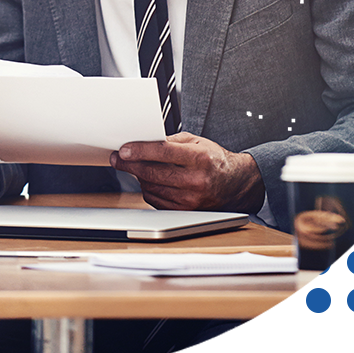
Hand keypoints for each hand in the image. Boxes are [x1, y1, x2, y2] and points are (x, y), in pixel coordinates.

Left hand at [109, 132, 265, 213]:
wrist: (235, 184)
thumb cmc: (214, 160)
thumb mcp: (196, 141)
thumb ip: (170, 141)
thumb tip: (143, 142)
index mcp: (199, 158)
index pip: (162, 153)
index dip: (140, 151)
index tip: (124, 150)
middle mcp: (195, 180)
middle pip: (153, 172)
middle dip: (130, 164)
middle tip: (118, 158)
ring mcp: (190, 199)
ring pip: (152, 187)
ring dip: (139, 176)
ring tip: (135, 166)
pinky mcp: (185, 211)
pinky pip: (157, 200)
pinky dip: (149, 189)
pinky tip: (149, 180)